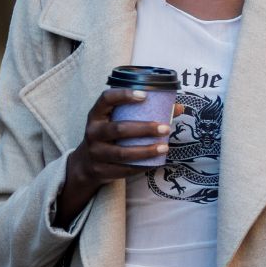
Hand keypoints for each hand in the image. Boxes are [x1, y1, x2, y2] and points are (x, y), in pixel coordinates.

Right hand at [53, 89, 175, 227]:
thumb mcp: (117, 120)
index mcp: (96, 115)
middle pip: (118, 129)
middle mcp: (93, 132)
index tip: (144, 96)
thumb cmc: (110, 135)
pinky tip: (156, 162)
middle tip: (165, 128)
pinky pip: (124, 170)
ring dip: (146, 151)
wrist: (86, 163)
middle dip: (144, 128)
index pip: (106, 99)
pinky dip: (142, 167)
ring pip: (122, 153)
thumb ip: (142, 112)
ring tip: (164, 147)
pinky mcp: (101, 170)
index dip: (123, 95)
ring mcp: (96, 153)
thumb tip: (179, 107)